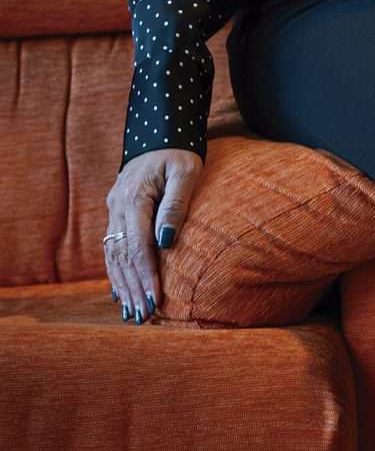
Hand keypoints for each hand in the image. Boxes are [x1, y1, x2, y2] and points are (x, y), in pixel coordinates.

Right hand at [104, 147, 204, 322]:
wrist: (159, 134)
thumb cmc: (179, 153)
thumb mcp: (186, 173)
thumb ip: (176, 205)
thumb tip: (166, 241)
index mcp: (134, 198)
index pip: (138, 245)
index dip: (145, 275)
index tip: (155, 300)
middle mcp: (117, 207)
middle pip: (122, 255)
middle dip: (133, 288)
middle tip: (143, 317)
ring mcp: (113, 211)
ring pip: (113, 255)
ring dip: (122, 285)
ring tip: (131, 314)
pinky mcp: (115, 214)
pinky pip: (112, 248)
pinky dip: (115, 273)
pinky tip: (120, 293)